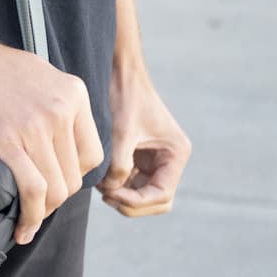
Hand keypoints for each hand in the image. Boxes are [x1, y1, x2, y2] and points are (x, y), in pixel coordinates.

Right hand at [0, 24, 103, 245]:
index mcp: (72, 93)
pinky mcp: (4, 141)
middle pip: (74, 177)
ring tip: (26, 222)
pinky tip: (21, 228)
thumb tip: (59, 148)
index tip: (51, 186)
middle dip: (55, 200)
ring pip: (56, 189)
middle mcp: (59, 109)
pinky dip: (30, 217)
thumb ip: (55, 107)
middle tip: (34, 208)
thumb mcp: (36, 75)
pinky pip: (32, 191)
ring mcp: (34, 125)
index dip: (72, 178)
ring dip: (42, 213)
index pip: (91, 154)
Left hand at [96, 62, 189, 216]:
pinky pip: (130, 182)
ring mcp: (154, 160)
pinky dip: (116, 185)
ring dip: (122, 195)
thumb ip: (119, 164)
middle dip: (131, 203)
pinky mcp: (138, 157)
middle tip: (105, 194)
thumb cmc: (125, 97)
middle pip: (155, 200)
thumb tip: (111, 190)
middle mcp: (169, 160)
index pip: (162, 194)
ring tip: (100, 184)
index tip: (111, 194)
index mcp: (176, 154)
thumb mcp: (123, 132)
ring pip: (141, 195)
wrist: (119, 74)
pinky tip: (100, 178)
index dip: (137, 201)